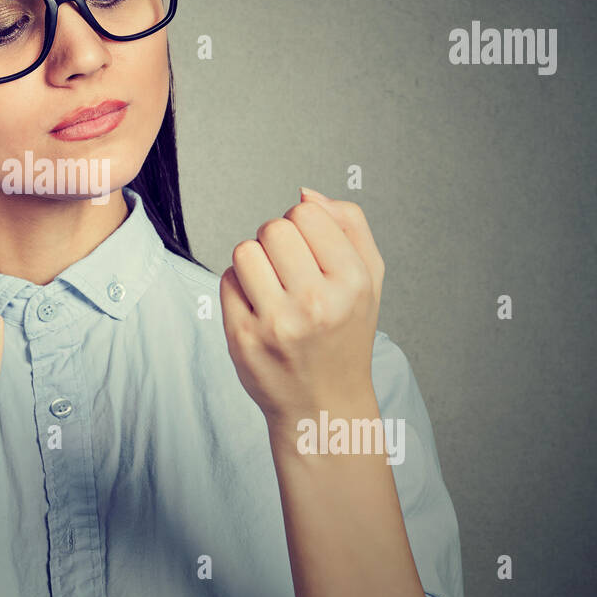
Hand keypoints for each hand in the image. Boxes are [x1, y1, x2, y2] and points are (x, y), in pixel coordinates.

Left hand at [219, 188, 384, 436]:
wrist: (324, 405)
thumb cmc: (345, 332)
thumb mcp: (369, 278)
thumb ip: (349, 224)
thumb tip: (305, 192)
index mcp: (353, 282)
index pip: (307, 212)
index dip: (303, 223)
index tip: (310, 250)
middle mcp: (317, 303)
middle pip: (273, 227)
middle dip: (275, 239)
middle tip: (288, 268)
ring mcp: (277, 322)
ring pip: (245, 250)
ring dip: (254, 260)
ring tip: (272, 285)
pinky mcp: (242, 338)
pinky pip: (226, 280)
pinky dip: (239, 287)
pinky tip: (259, 308)